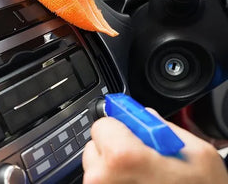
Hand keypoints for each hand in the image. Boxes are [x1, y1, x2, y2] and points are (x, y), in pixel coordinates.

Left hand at [83, 111, 227, 183]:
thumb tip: (143, 117)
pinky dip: (116, 182)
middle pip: (96, 146)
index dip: (122, 127)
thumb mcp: (196, 153)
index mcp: (122, 157)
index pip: (103, 124)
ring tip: (144, 179)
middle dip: (116, 148)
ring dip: (114, 169)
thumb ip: (162, 128)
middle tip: (143, 161)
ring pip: (97, 168)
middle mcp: (102, 178)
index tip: (133, 133)